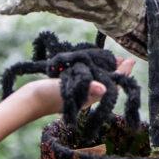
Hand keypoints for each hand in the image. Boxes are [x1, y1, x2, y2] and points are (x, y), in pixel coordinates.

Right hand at [22, 57, 136, 118]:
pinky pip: (84, 75)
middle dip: (114, 68)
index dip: (122, 72)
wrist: (29, 100)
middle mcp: (88, 92)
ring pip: (96, 76)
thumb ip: (86, 89)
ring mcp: (79, 88)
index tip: (130, 60)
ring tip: (110, 57)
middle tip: (122, 57)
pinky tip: (89, 60)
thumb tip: (104, 88)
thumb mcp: (69, 92)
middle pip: (106, 79)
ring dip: (102, 66)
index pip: (112, 82)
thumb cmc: (49, 97)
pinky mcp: (70, 84)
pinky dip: (89, 67)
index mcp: (92, 95)